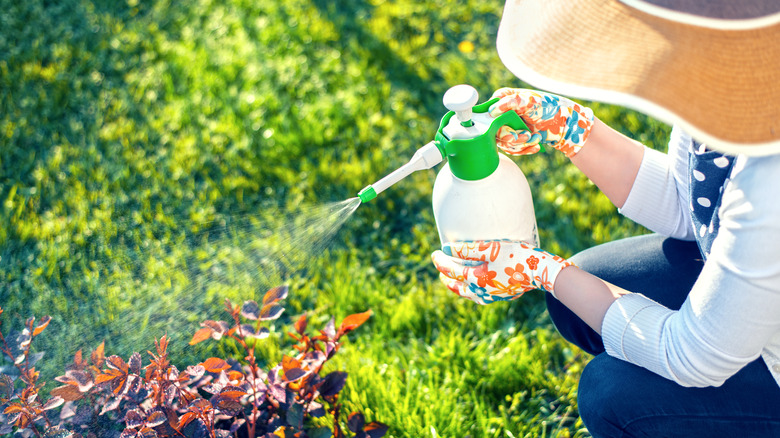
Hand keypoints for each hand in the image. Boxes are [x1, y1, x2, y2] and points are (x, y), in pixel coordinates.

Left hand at [431, 240, 574, 304]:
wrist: (541, 271)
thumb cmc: (515, 256)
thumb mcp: (490, 248)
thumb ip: (466, 249)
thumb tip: (445, 249)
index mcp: (476, 280)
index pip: (451, 271)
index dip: (440, 261)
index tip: (435, 252)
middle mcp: (481, 292)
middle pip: (457, 286)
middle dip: (446, 276)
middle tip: (440, 267)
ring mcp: (492, 297)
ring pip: (467, 293)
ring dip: (457, 285)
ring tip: (451, 278)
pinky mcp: (501, 296)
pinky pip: (479, 296)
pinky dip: (470, 290)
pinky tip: (473, 285)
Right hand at [489, 88, 594, 157]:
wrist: (565, 123)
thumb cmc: (548, 107)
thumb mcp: (530, 101)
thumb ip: (511, 102)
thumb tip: (492, 110)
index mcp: (502, 99)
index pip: (488, 114)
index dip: (496, 126)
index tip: (511, 131)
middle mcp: (502, 113)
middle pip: (494, 132)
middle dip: (512, 137)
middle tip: (526, 136)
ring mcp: (508, 126)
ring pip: (503, 143)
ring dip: (520, 144)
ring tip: (535, 139)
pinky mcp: (515, 138)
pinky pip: (512, 149)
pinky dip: (524, 150)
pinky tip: (536, 146)